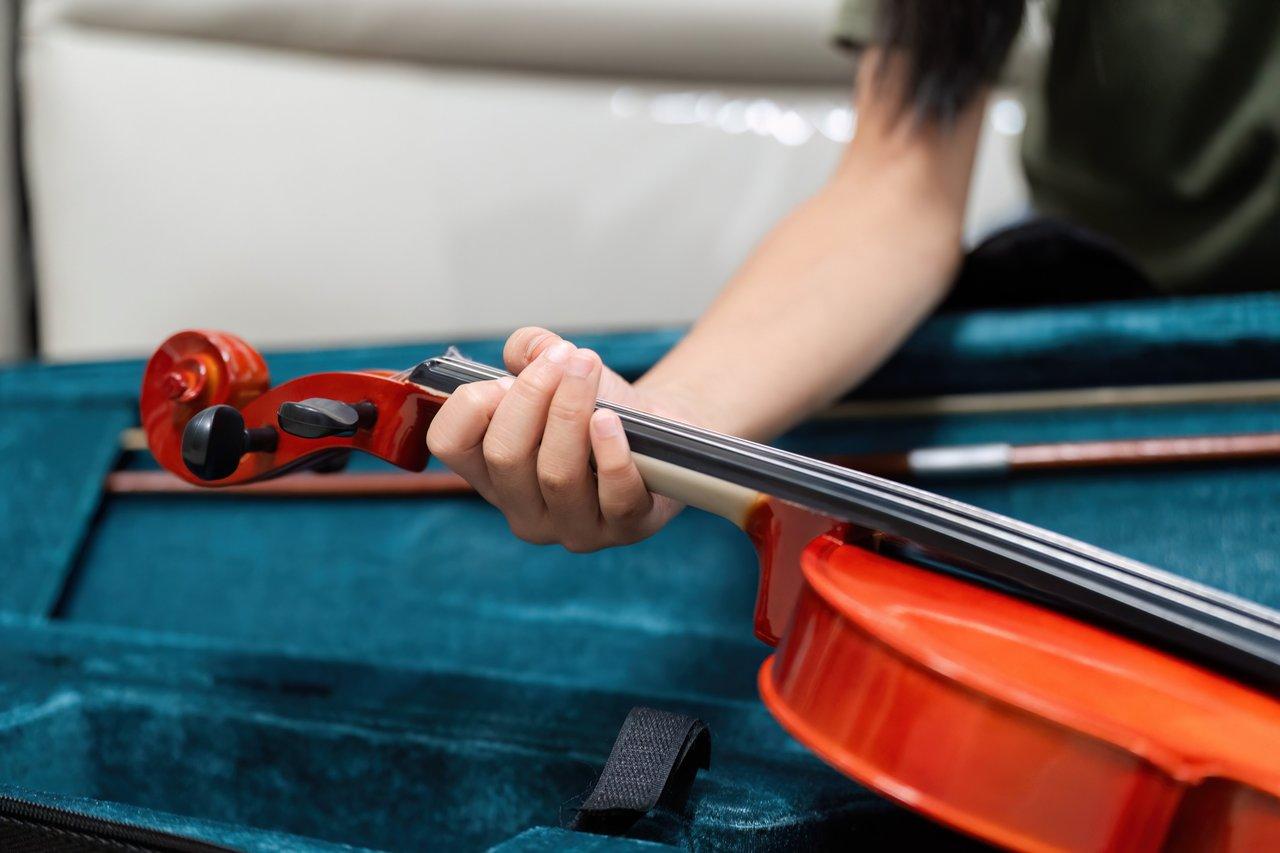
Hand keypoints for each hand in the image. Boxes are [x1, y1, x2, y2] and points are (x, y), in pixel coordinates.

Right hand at [427, 327, 690, 550]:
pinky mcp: (625, 528)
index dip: (470, 404)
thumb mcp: (558, 373)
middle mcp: (523, 510)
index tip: (506, 374)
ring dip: (571, 410)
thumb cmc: (599, 405)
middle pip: (505, 455)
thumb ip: (530, 350)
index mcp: (491, 474)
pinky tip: (611, 420)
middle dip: (532, 394)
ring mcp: (573, 527)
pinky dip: (611, 452)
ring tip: (588, 368)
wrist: (659, 435)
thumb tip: (528, 349)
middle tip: (563, 356)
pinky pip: (613, 495)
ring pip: (556, 473)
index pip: (449, 444)